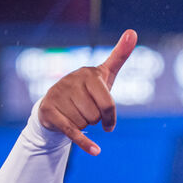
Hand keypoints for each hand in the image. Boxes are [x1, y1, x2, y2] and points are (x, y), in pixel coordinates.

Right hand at [38, 29, 137, 155]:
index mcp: (89, 73)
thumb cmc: (86, 90)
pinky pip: (72, 131)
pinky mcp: (49, 111)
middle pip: (95, 116)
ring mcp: (58, 94)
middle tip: (84, 112)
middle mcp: (72, 80)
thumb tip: (133, 31)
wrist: (54, 105)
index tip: (109, 124)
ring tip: (73, 115)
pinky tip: (96, 151)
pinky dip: (84, 143)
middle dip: (93, 120)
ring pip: (84, 123)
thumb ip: (119, 55)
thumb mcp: (104, 74)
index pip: (108, 104)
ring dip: (82, 125)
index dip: (110, 118)